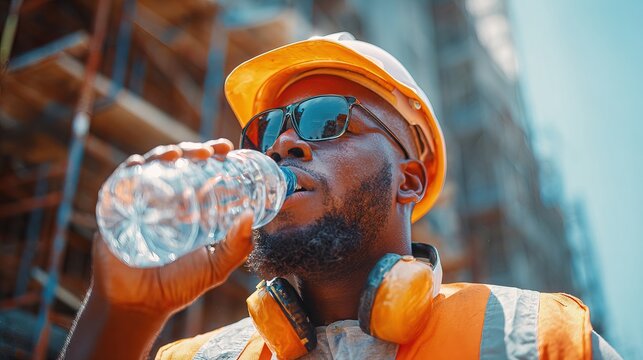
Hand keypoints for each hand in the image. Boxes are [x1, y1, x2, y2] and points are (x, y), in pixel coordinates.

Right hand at [91, 139, 253, 314]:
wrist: (140, 306)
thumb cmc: (178, 285)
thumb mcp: (216, 266)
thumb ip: (237, 246)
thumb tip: (251, 216)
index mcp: (188, 205)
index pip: (200, 171)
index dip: (212, 155)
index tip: (226, 149)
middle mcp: (163, 199)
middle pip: (176, 163)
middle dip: (191, 150)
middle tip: (207, 153)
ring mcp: (138, 203)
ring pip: (149, 167)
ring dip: (163, 155)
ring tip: (179, 155)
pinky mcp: (114, 212)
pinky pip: (118, 185)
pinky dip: (129, 172)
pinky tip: (140, 166)